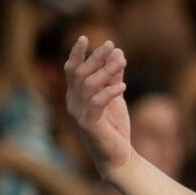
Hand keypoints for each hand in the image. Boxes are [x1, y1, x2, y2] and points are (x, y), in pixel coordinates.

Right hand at [64, 35, 133, 170]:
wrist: (118, 157)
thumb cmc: (114, 127)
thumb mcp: (115, 98)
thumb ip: (113, 77)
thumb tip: (118, 53)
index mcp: (75, 95)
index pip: (71, 70)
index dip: (76, 54)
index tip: (85, 37)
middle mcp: (73, 103)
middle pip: (80, 73)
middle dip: (96, 57)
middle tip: (111, 45)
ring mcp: (79, 114)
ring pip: (88, 85)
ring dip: (106, 71)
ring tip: (122, 61)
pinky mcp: (89, 124)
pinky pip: (97, 103)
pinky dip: (110, 92)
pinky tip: (124, 86)